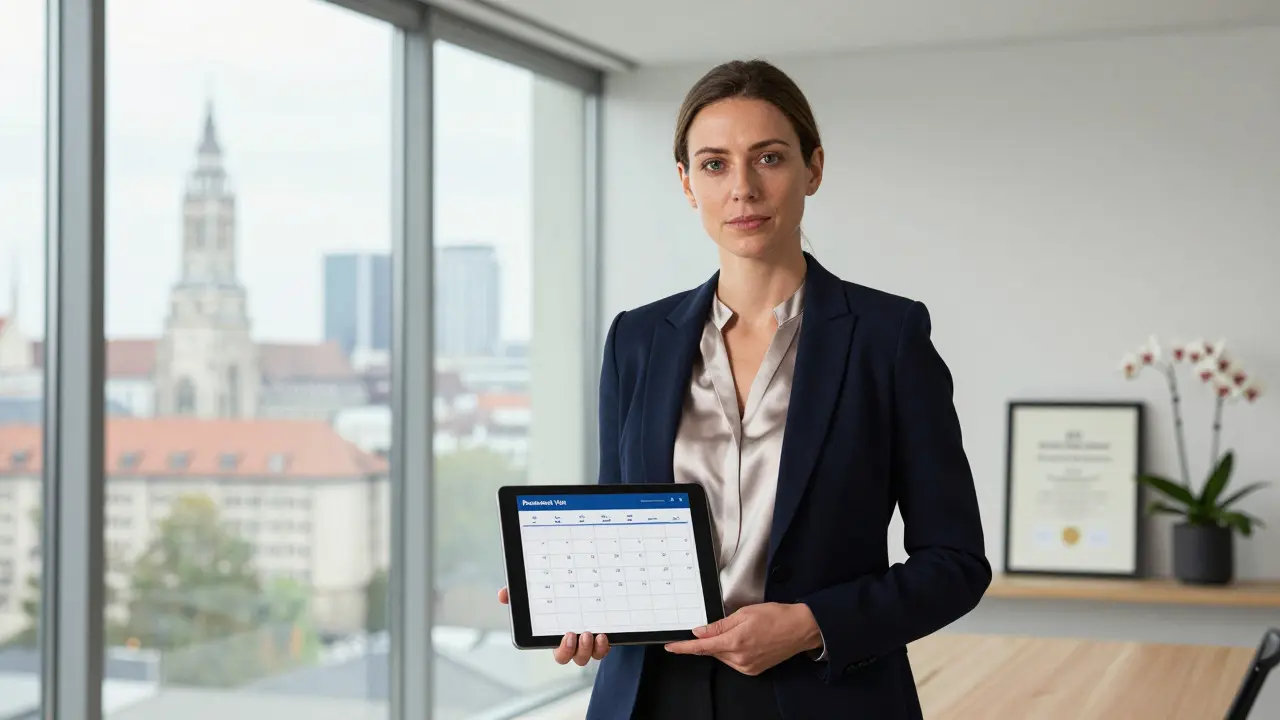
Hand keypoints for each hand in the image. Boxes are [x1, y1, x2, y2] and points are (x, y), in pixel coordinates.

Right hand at [498, 587, 609, 665]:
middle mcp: (574, 643)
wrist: (585, 591)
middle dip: (577, 650)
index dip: (564, 650)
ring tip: (594, 633)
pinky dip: (605, 645)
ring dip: (592, 648)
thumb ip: (519, 595)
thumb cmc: (556, 598)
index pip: (560, 653)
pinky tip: (605, 634)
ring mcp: (589, 642)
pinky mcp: (601, 637)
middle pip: (576, 658)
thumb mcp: (537, 595)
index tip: (567, 636)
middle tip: (581, 634)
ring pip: (590, 656)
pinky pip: (604, 648)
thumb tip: (503, 594)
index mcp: (558, 638)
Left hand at [664, 602, 821, 675]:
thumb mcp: (744, 613)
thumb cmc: (777, 617)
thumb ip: (719, 624)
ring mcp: (747, 666)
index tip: (671, 646)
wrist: (800, 629)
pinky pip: (733, 661)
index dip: (684, 647)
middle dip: (710, 640)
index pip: (702, 647)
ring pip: (722, 656)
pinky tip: (744, 640)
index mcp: (735, 642)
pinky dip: (732, 651)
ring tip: (741, 630)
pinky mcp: (753, 670)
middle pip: (712, 651)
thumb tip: (700, 632)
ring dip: (722, 645)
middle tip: (722, 626)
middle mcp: (740, 658)